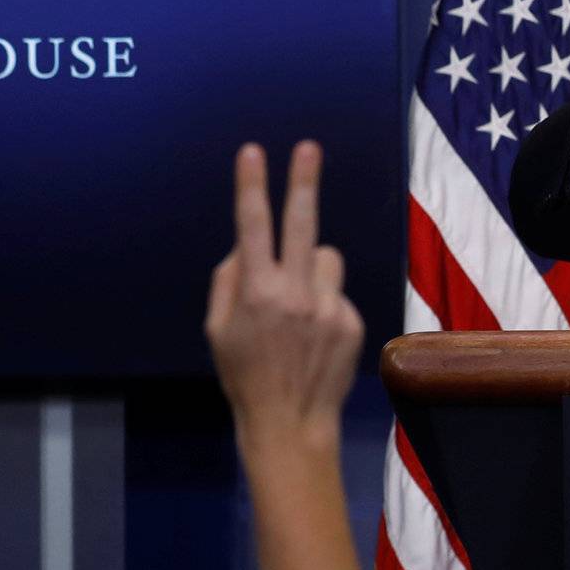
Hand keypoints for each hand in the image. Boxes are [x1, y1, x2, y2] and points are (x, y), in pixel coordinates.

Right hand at [205, 142, 363, 455]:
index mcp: (256, 292)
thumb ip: (228, 280)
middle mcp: (294, 294)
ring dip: (312, 268)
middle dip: (303, 182)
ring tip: (299, 306)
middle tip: (309, 148)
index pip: (252, 226)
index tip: (253, 151)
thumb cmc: (244, 374)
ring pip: (325, 257)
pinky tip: (315, 335)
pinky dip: (325, 302)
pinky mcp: (351, 321)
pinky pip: (336, 292)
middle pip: (302, 223)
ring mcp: (328, 307)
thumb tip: (246, 246)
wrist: (290, 421)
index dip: (251, 186)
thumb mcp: (217, 329)